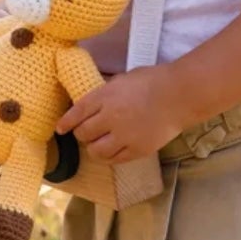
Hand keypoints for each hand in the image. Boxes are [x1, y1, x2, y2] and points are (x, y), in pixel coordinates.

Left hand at [56, 66, 182, 163]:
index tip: (61, 128)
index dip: (66, 123)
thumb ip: (106, 92)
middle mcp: (110, 117)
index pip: (77, 113)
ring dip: (94, 148)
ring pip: (96, 151)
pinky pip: (115, 160)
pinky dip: (110, 157)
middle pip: (84, 134)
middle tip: (87, 133)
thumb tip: (92, 103)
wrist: (179, 96)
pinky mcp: (137, 150)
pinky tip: (113, 151)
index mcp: (105, 96)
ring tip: (99, 144)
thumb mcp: (123, 79)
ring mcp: (124, 136)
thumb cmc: (153, 81)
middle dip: (82, 134)